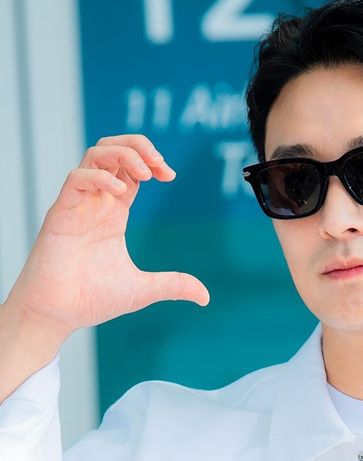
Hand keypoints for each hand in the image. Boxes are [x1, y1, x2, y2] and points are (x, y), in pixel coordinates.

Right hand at [6, 133, 208, 341]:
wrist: (58, 314)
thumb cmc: (91, 299)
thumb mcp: (143, 290)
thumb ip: (173, 286)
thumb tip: (205, 296)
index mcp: (113, 213)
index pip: (131, 169)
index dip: (152, 162)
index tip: (170, 175)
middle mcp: (96, 203)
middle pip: (113, 150)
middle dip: (138, 146)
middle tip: (160, 165)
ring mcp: (78, 205)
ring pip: (95, 155)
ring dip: (122, 154)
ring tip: (145, 173)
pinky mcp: (61, 213)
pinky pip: (77, 178)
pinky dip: (100, 178)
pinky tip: (120, 194)